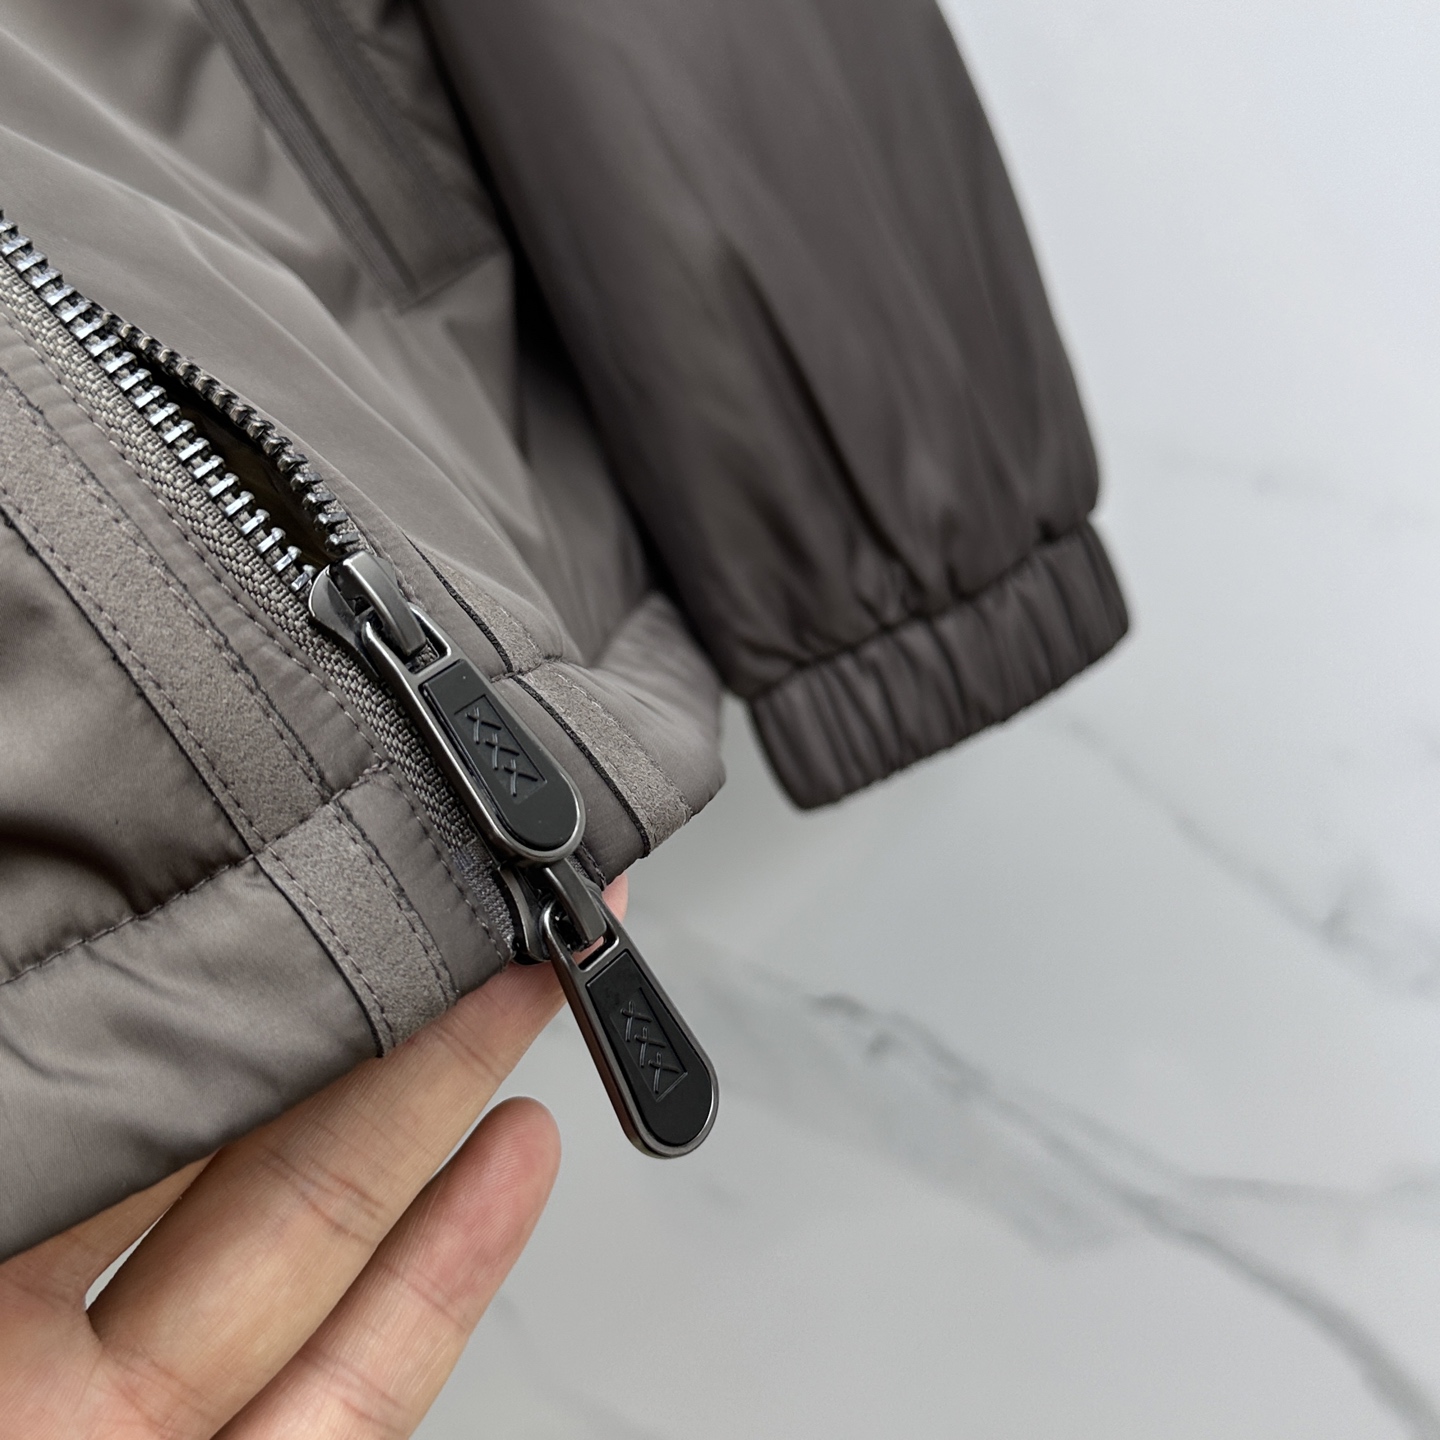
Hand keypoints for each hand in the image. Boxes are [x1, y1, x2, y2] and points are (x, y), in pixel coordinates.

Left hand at [0, 874, 627, 1437]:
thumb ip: (18, 1080)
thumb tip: (69, 945)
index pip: (112, 1079)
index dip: (219, 977)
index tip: (304, 876)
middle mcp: (34, 1354)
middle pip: (245, 1143)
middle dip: (373, 1012)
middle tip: (456, 905)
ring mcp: (142, 1434)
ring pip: (321, 1244)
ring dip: (441, 1105)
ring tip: (521, 988)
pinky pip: (363, 1388)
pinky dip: (451, 1273)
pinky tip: (512, 1156)